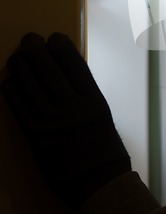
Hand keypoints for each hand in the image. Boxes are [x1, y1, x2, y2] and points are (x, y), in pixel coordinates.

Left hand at [1, 33, 130, 208]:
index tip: (55, 36)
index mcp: (94, 101)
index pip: (76, 66)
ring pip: (31, 87)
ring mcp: (53, 122)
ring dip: (20, 67)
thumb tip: (64, 74)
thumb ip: (84, 95)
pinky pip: (19, 108)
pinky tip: (8, 80)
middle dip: (37, 51)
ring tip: (16, 56)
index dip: (63, 48)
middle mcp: (73, 109)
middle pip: (51, 72)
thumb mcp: (101, 114)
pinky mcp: (36, 136)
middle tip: (30, 38)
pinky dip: (12, 91)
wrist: (97, 180)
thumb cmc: (103, 147)